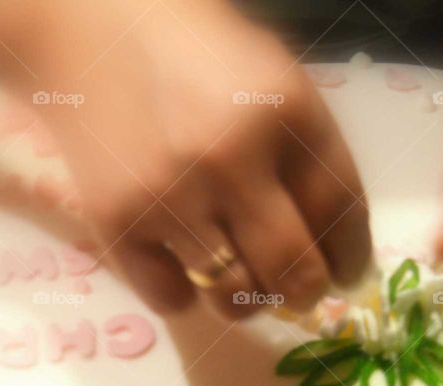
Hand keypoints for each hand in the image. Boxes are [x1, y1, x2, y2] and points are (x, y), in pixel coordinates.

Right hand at [30, 1, 370, 316]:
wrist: (91, 27)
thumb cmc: (196, 52)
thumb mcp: (274, 79)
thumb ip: (308, 153)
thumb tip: (335, 247)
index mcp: (285, 113)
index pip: (342, 212)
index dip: (351, 258)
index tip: (345, 275)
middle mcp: (232, 159)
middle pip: (295, 269)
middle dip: (308, 293)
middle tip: (301, 293)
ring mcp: (170, 195)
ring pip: (234, 297)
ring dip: (247, 300)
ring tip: (239, 278)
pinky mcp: (117, 222)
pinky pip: (171, 299)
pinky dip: (184, 292)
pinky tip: (181, 264)